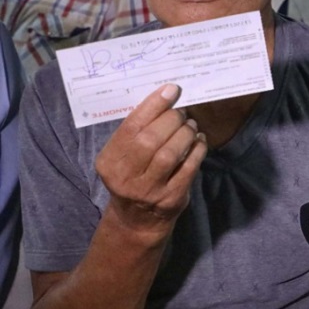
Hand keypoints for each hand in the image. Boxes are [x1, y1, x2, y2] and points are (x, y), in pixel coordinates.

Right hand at [95, 84, 206, 238]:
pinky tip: (199, 140)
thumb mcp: (124, 156)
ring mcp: (148, 190)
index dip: (153, 105)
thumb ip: (137, 132)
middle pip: (151, 139)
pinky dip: (198, 150)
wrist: (137, 219)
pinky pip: (189, 168)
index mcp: (108, 161)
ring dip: (185, 133)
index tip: (171, 90)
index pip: (131, 126)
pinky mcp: (170, 198)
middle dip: (172, 119)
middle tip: (182, 113)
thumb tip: (165, 97)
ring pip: (170, 154)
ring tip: (190, 125)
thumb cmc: (133, 176)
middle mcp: (125, 177)